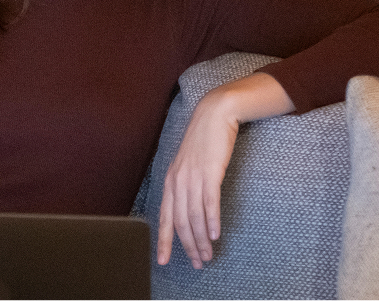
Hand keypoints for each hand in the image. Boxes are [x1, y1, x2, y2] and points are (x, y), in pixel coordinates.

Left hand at [156, 72, 293, 267]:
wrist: (213, 116)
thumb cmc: (202, 143)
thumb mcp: (188, 166)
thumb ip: (185, 187)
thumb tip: (188, 211)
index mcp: (170, 181)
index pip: (164, 217)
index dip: (163, 240)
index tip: (163, 261)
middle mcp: (177, 181)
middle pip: (180, 221)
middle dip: (188, 245)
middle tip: (198, 263)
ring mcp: (192, 176)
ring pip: (194, 215)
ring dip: (201, 239)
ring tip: (208, 255)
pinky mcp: (210, 171)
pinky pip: (209, 201)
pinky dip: (211, 220)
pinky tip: (215, 234)